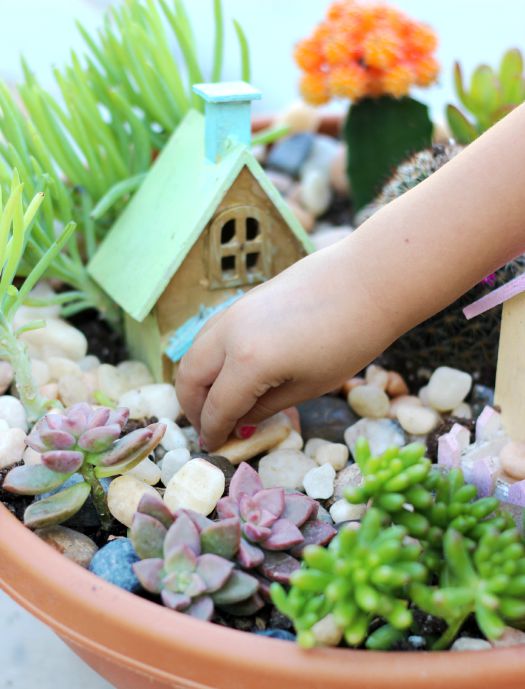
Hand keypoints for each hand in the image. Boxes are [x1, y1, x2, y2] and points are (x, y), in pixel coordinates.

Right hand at [175, 239, 394, 449]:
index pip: (217, 406)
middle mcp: (229, 334)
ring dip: (197, 381)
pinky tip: (230, 372)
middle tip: (209, 427)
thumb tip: (241, 421)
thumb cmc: (349, 340)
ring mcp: (233, 312)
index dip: (214, 431)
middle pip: (189, 377)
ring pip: (195, 352)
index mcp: (248, 361)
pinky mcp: (244, 301)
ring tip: (216, 402)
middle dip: (192, 408)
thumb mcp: (309, 386)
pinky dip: (209, 358)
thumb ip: (266, 407)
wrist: (369, 281)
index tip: (214, 447)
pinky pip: (211, 335)